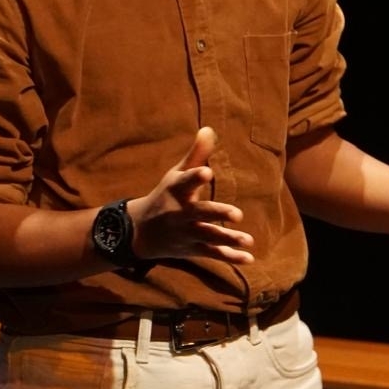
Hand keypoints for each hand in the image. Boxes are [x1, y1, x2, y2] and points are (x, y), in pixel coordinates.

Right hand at [130, 127, 255, 263]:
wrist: (139, 231)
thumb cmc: (165, 196)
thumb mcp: (176, 175)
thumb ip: (196, 155)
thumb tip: (210, 129)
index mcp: (177, 191)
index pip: (186, 182)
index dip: (195, 177)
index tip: (207, 172)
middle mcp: (180, 213)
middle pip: (200, 213)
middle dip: (218, 213)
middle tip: (238, 214)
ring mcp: (186, 233)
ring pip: (208, 236)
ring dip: (228, 239)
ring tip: (248, 240)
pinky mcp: (192, 249)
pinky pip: (212, 254)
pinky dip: (230, 257)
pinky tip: (249, 259)